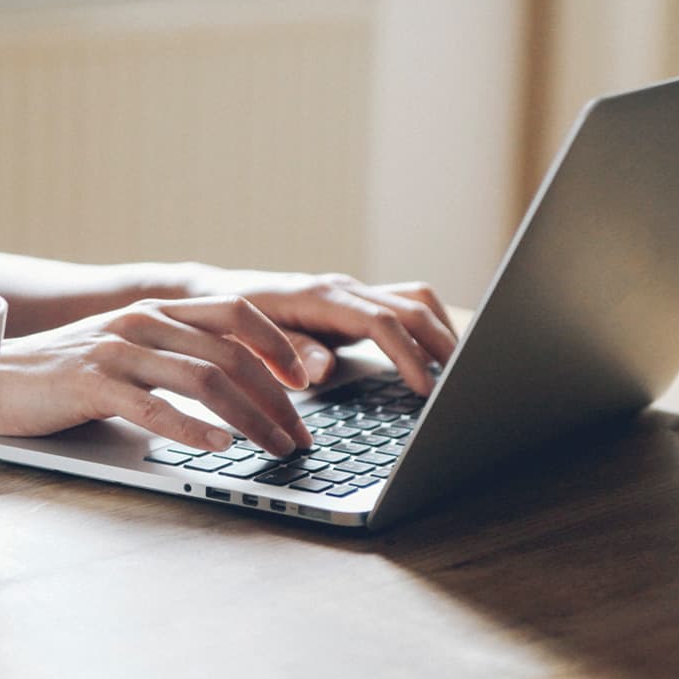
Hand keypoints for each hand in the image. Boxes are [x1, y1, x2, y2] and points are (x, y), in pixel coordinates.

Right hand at [0, 296, 314, 455]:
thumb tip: (239, 387)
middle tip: (299, 437)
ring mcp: (116, 350)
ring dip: (251, 419)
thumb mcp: (127, 352)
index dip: (278, 344)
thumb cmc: (64, 375)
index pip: (237, 313)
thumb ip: (174, 357)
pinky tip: (219, 447)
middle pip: (231, 354)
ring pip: (205, 380)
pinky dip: (193, 429)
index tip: (306, 380)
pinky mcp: (91, 383)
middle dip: (276, 399)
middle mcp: (142, 322)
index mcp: (157, 311)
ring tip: (275, 448)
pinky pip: (153, 407)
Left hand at [187, 269, 457, 396]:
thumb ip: (287, 351)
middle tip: (464, 382)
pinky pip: (404, 305)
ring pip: (414, 299)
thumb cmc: (231, 320)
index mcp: (320, 297)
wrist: (214, 296)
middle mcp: (343, 289)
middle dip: (442, 343)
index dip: (408, 355)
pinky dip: (427, 325)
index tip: (426, 389)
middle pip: (411, 306)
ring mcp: (352, 293)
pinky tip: (437, 354)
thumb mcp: (250, 340)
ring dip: (442, 330)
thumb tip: (321, 370)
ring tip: (462, 369)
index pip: (381, 322)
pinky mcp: (354, 303)